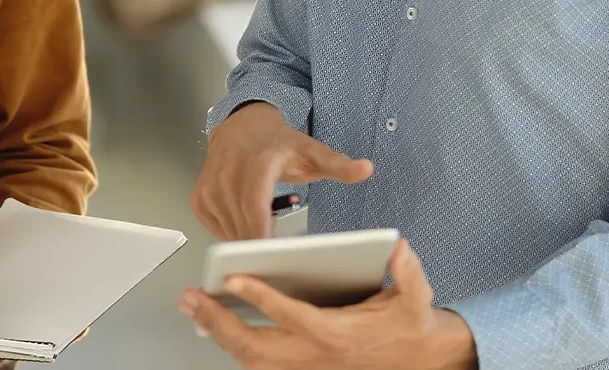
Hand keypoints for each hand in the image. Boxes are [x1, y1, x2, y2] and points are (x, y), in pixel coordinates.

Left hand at [179, 238, 476, 368]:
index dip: (261, 299)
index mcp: (337, 333)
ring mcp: (304, 367)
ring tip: (194, 308)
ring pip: (252, 359)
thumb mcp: (416, 300)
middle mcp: (315, 355)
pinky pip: (258, 364)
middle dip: (220, 323)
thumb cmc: (407, 326)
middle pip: (257, 347)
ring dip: (219, 334)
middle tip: (193, 299)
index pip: (292, 317)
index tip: (234, 280)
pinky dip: (232, 346)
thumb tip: (400, 250)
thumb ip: (409, 275)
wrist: (414, 359)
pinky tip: (213, 326)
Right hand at [191, 102, 372, 240]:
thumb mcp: (310, 151)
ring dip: (247, 242)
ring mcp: (209, 188)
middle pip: (241, 225)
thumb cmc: (276, 143)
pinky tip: (247, 226)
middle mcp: (227, 175)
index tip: (271, 256)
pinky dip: (232, 235)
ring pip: (228, 232)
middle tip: (278, 263)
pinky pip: (216, 229)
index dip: (260, 234)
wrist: (241, 128)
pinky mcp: (199, 198)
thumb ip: (338, 164)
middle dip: (258, 248)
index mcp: (256, 165)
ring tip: (267, 238)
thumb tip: (365, 169)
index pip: (254, 207)